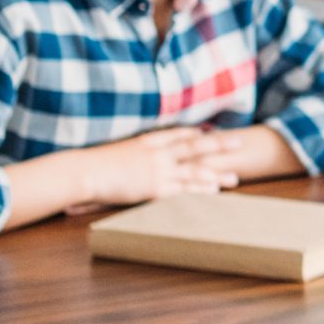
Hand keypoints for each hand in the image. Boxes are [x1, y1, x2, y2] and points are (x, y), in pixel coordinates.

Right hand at [76, 128, 240, 206]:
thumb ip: (129, 153)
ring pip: (194, 171)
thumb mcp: (114, 150)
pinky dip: (199, 191)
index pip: (176, 133)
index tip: (208, 130)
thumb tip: (131, 156)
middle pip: (194, 147)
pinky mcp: (154, 189)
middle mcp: (157, 153)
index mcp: (146, 141)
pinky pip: (183, 190)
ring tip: (234, 179)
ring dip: (216, 175)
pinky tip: (213, 193)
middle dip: (218, 144)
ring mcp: (158, 170)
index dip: (194, 133)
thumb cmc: (92, 163)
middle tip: (239, 142)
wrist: (83, 171)